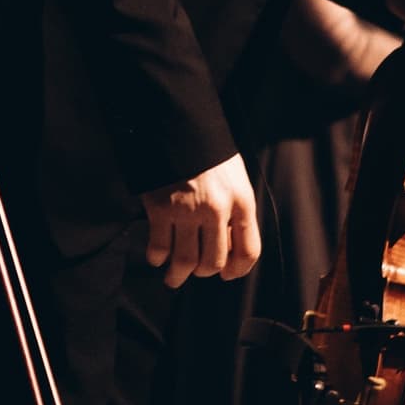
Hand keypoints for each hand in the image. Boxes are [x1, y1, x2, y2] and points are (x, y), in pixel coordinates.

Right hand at [142, 152, 260, 287]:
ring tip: (173, 279)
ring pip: (185, 261)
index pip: (248, 250)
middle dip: (204, 273)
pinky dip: (157, 257)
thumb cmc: (207, 151)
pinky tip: (156, 258)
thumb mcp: (234, 176)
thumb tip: (228, 242)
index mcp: (242, 201)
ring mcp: (187, 210)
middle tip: (196, 273)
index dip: (239, 270)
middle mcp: (217, 210)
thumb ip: (235, 208)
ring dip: (178, 275)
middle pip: (214, 262)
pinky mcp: (160, 208)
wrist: (177, 125)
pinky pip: (159, 246)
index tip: (228, 275)